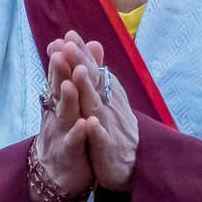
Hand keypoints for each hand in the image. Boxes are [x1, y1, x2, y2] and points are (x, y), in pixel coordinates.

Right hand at [31, 35, 95, 201]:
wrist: (56, 177)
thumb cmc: (67, 136)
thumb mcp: (71, 107)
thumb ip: (77, 79)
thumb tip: (86, 48)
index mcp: (61, 102)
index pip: (62, 76)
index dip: (64, 58)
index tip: (67, 37)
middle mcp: (58, 115)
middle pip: (59, 90)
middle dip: (60, 70)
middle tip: (60, 49)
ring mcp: (62, 134)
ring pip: (65, 114)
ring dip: (67, 98)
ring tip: (69, 83)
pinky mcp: (68, 155)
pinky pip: (73, 144)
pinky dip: (78, 134)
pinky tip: (84, 125)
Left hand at [57, 28, 138, 193]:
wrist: (132, 167)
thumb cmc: (116, 130)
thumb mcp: (107, 100)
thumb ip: (98, 74)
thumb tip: (92, 44)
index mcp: (106, 95)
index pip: (93, 70)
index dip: (81, 53)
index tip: (68, 35)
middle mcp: (109, 107)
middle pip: (94, 82)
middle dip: (81, 62)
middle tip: (68, 43)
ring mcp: (110, 128)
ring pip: (96, 107)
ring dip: (88, 90)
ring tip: (78, 73)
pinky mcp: (108, 151)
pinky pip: (102, 141)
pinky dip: (97, 132)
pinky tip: (91, 124)